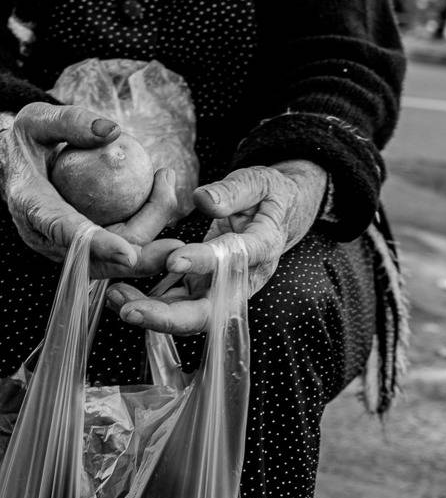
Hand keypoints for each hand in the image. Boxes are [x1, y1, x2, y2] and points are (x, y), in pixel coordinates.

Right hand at [0, 102, 180, 277]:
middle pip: (99, 258)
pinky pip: (118, 242)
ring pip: (114, 256)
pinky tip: (162, 195)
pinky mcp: (82, 244)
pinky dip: (144, 225)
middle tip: (176, 229)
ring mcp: (65, 245)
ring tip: (167, 185)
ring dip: (150, 231)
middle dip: (142, 253)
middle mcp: (46, 236)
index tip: (129, 255)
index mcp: (32, 206)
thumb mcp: (38, 120)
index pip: (66, 232)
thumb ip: (71, 121)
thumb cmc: (26, 139)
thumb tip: (112, 130)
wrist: (13, 162)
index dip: (98, 246)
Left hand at [107, 159, 327, 335]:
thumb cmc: (268, 194)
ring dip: (152, 314)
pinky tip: (119, 295)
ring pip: (191, 316)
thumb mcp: (258, 181)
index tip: (173, 259)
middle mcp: (246, 278)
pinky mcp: (206, 290)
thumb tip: (202, 199)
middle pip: (212, 311)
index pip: (235, 259)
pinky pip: (178, 306)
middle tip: (131, 309)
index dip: (206, 263)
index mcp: (263, 246)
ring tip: (114, 298)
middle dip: (170, 317)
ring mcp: (225, 290)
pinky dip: (150, 305)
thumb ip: (233, 191)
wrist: (279, 214)